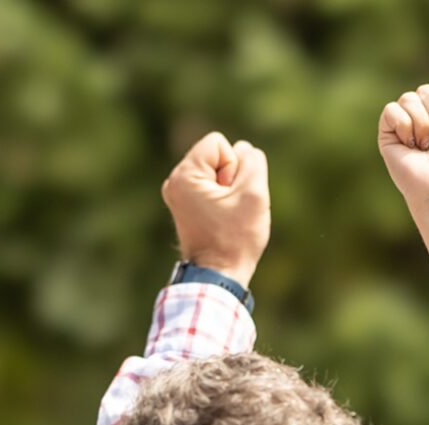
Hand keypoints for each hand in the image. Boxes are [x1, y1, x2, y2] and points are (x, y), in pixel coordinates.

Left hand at [162, 132, 269, 287]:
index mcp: (184, 175)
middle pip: (216, 155)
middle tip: (229, 208)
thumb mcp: (254, 195)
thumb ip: (254, 162)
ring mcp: (178, 194)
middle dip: (231, 176)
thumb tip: (246, 150)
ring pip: (216, 172)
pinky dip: (222, 198)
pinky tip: (223, 219)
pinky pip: (211, 186)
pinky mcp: (186, 205)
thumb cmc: (235, 239)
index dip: (233, 165)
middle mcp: (175, 181)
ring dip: (229, 189)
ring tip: (227, 214)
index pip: (218, 143)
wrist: (218, 277)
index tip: (230, 194)